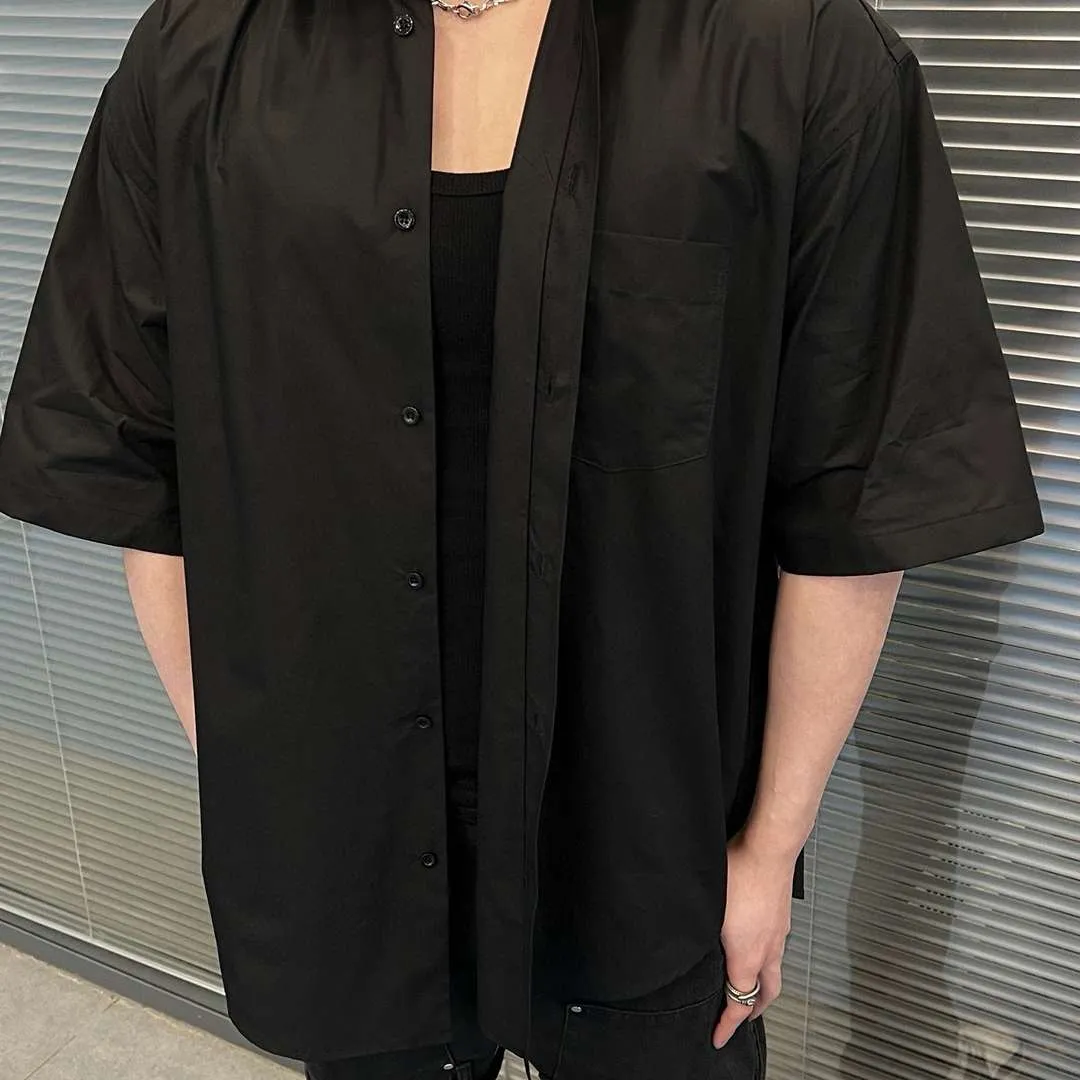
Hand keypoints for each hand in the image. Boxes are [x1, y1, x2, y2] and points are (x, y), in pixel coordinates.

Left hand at [711, 828, 793, 1048]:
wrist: (769, 848)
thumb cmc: (739, 871)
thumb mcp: (707, 905)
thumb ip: (696, 930)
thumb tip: (677, 936)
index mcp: (748, 955)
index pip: (740, 1002)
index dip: (728, 1024)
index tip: (718, 1036)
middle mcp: (769, 949)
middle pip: (767, 994)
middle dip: (753, 1009)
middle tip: (740, 1015)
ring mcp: (779, 933)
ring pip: (775, 971)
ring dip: (762, 985)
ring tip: (748, 984)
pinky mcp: (781, 916)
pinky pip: (777, 949)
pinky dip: (766, 959)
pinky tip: (754, 944)